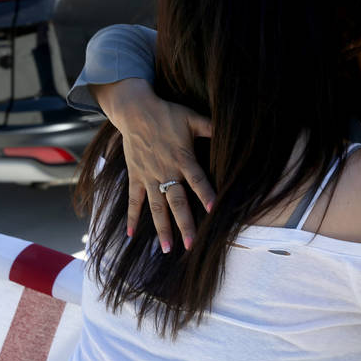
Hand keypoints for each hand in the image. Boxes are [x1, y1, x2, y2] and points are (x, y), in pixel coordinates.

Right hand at [92, 79, 214, 251]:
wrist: (135, 111)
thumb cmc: (166, 114)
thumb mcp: (191, 118)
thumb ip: (210, 127)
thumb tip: (230, 130)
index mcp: (183, 158)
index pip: (198, 180)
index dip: (206, 194)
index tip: (214, 211)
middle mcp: (166, 171)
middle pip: (177, 202)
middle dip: (185, 224)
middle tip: (192, 245)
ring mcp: (149, 176)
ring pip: (156, 207)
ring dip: (162, 228)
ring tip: (167, 249)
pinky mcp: (136, 177)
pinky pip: (133, 200)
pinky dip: (132, 217)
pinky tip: (131, 234)